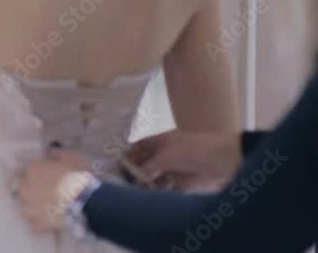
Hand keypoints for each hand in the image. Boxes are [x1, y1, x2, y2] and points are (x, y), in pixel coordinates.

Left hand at [17, 149, 92, 232]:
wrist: (84, 202)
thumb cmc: (77, 177)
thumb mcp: (72, 158)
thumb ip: (59, 154)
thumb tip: (52, 152)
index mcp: (32, 170)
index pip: (29, 169)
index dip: (39, 172)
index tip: (47, 176)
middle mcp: (25, 188)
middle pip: (24, 188)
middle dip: (33, 190)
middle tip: (47, 194)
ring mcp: (28, 207)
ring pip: (27, 207)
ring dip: (34, 207)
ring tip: (47, 209)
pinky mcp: (36, 223)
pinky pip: (35, 224)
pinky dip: (41, 223)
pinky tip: (50, 221)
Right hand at [125, 130, 240, 189]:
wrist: (220, 160)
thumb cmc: (190, 150)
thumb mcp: (164, 157)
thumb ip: (146, 168)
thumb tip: (134, 179)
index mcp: (157, 141)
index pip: (136, 147)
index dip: (127, 155)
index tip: (117, 167)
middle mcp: (161, 154)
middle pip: (142, 163)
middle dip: (133, 172)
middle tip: (122, 183)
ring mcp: (169, 168)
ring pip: (151, 177)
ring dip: (144, 184)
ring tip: (134, 193)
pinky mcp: (178, 182)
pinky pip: (162, 188)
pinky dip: (156, 192)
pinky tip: (149, 197)